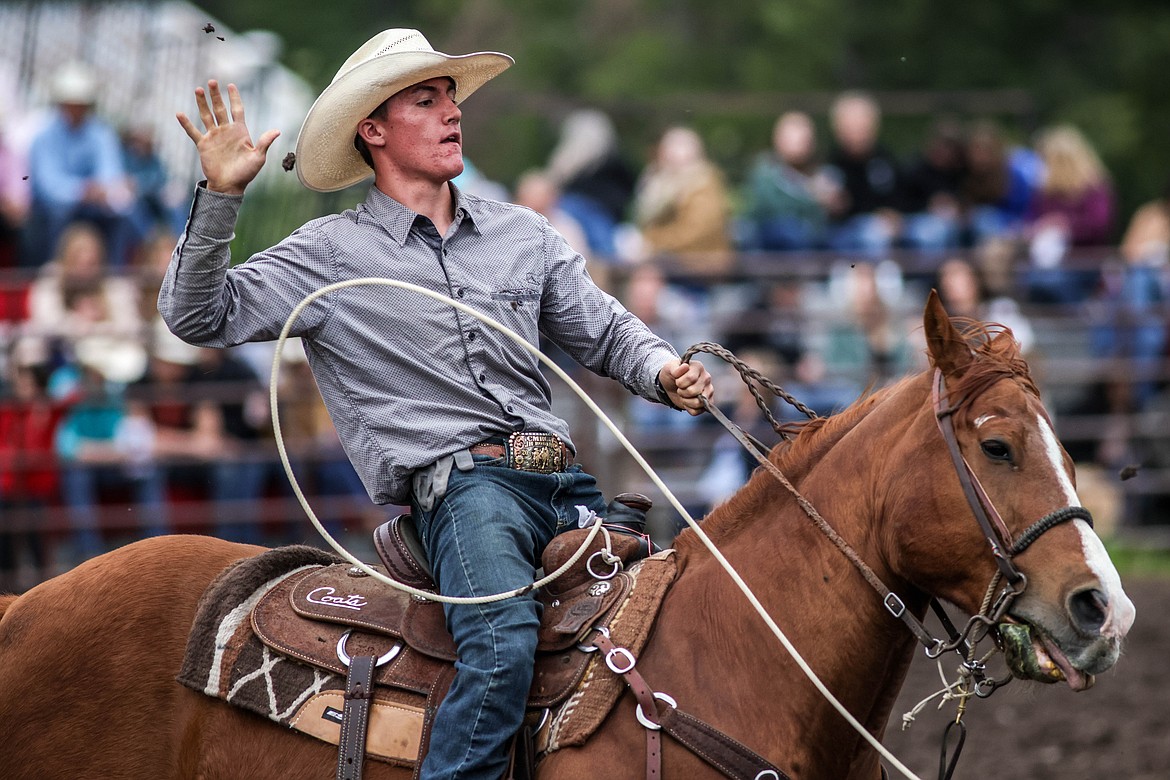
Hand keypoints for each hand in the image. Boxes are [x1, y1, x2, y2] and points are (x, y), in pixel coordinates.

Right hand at [177, 80, 279, 194]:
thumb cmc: (246, 173)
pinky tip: (179, 113)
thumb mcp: (258, 158)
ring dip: (202, 103)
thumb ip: (265, 142)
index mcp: (240, 132)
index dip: (234, 98)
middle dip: (216, 95)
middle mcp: (226, 131)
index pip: (237, 110)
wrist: (230, 186)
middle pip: (220, 109)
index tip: (231, 85)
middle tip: (212, 81)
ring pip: (206, 116)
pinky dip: (186, 124)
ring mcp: (214, 137)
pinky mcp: (203, 145)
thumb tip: (277, 131)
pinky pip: (193, 132)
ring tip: (198, 89)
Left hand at [658, 358, 713, 415]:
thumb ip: (675, 368)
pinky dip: (688, 408)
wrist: (670, 385)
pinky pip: (697, 411)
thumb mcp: (669, 368)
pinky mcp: (707, 403)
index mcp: (698, 367)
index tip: (677, 380)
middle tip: (680, 388)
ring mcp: (709, 391)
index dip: (680, 382)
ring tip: (683, 395)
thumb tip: (685, 367)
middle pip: (693, 391)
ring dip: (685, 401)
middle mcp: (706, 378)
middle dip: (682, 392)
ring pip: (698, 403)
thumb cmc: (671, 375)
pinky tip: (687, 401)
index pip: (691, 378)